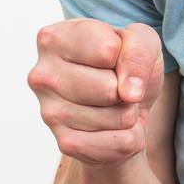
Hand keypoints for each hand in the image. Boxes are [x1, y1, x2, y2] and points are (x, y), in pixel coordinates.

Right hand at [27, 18, 163, 167]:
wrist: (124, 103)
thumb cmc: (125, 62)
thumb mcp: (141, 40)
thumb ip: (139, 52)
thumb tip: (129, 92)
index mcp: (54, 39)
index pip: (107, 50)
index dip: (125, 55)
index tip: (114, 56)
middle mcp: (42, 76)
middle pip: (109, 89)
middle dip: (127, 88)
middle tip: (116, 84)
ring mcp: (50, 113)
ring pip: (118, 117)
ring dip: (129, 112)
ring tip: (114, 104)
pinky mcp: (65, 143)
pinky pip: (119, 143)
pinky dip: (129, 136)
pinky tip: (113, 126)